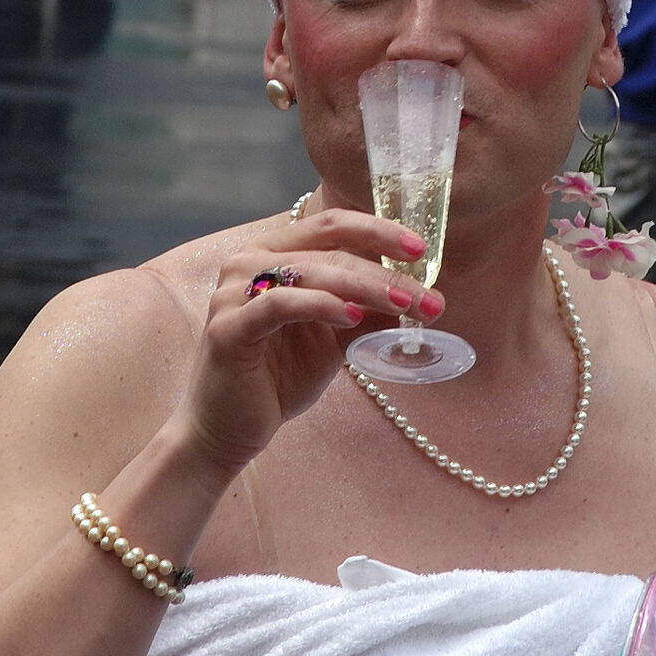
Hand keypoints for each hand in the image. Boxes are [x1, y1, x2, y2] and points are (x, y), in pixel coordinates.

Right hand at [171, 207, 445, 474]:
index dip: (378, 231)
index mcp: (272, 253)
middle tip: (428, 297)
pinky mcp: (228, 327)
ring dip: (366, 287)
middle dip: (385, 271)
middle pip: (329, 248)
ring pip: (311, 271)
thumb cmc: (277, 379)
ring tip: (405, 305)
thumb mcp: (333, 340)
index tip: (420, 250)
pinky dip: (321, 305)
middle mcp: (248, 261)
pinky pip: (281, 304)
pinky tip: (352, 316)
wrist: (227, 431)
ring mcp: (233, 292)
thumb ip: (366, 312)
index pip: (331, 225)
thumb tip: (417, 297)